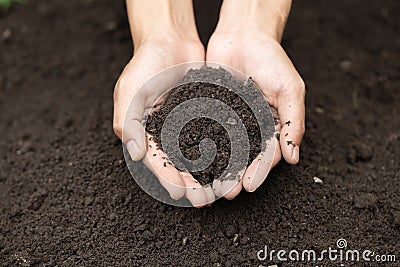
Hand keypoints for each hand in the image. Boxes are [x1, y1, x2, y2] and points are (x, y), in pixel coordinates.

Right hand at [113, 0, 214, 206]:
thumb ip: (130, 123)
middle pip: (180, 165)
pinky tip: (234, 162)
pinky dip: (224, 150)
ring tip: (221, 189)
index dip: (167, 177)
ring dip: (210, 174)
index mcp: (147, 134)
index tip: (179, 192)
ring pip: (200, 156)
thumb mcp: (131, 92)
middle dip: (192, 184)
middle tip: (205, 200)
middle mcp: (168, 135)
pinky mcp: (207, 116)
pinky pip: (216, 136)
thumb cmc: (145, 65)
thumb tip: (135, 154)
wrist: (170, 41)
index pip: (156, 161)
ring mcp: (188, 127)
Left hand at [206, 2, 305, 198]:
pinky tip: (190, 160)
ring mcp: (227, 122)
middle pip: (241, 159)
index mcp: (270, 128)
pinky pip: (202, 131)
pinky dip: (197, 146)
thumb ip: (293, 122)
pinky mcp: (208, 112)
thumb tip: (293, 157)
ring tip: (207, 185)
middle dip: (233, 177)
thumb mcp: (290, 89)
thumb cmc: (272, 59)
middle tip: (225, 193)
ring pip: (220, 150)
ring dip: (215, 169)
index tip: (249, 185)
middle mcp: (248, 129)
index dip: (258, 171)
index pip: (266, 156)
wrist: (244, 35)